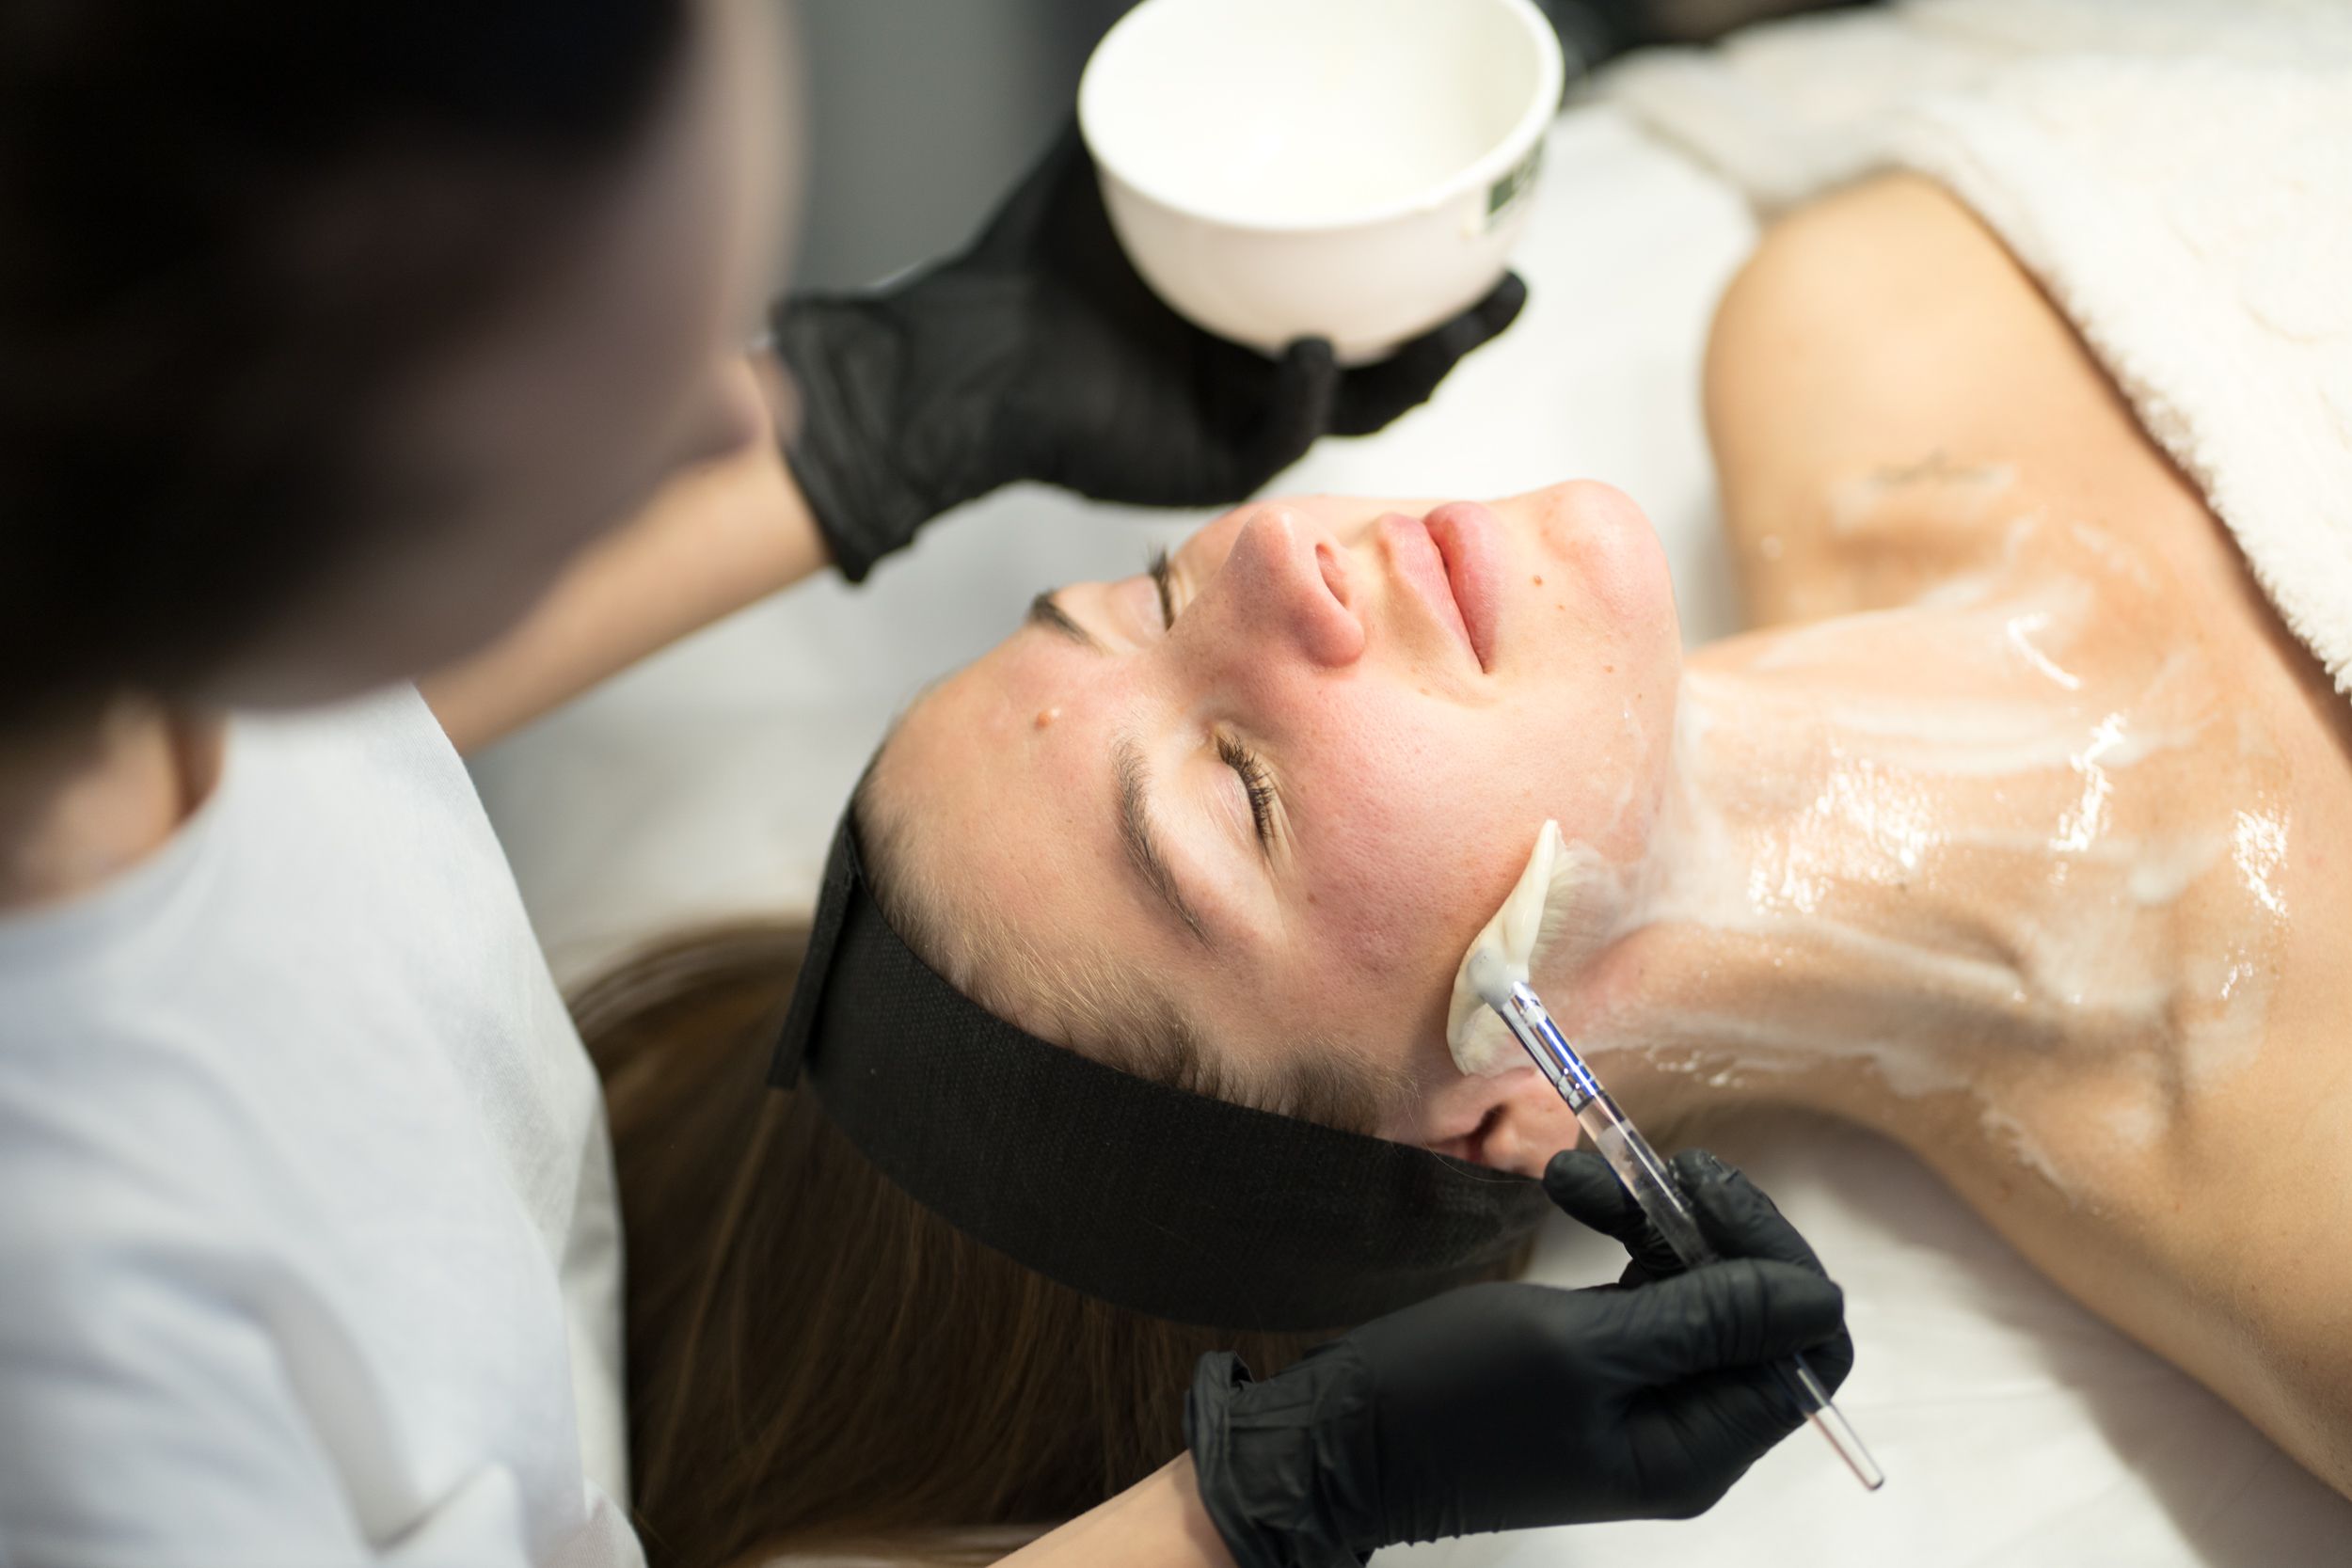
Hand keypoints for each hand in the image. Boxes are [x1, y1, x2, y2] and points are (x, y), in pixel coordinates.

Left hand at [771, 123, 1526, 579]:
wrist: (958, 352)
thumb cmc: (1028, 268)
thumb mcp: (1115, 163)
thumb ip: (1168, 99)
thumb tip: (1198, 11)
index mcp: (1262, 307)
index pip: (1378, 293)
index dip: (1442, 270)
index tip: (1497, 230)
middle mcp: (1264, 368)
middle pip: (1398, 359)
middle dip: (1463, 329)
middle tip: (1507, 287)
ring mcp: (1241, 420)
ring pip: (1361, 409)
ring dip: (1416, 371)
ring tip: (1452, 328)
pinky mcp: (1205, 468)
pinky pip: (1277, 439)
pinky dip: (1301, 398)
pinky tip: (1314, 350)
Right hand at [1184, 1148, 1849, 1567]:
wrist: (1338, 1436)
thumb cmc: (1449, 1399)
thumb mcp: (1578, 1347)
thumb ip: (1702, 1319)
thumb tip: (1818, 1295)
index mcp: (1697, 1448)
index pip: (1807, 1349)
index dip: (1777, 1262)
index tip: (1704, 1193)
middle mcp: (1684, 1426)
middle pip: (1757, 1308)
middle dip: (1709, 1225)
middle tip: (1652, 1166)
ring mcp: (1641, 1392)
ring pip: (1697, 1282)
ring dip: (1652, 1215)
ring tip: (1577, 1173)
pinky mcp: (1597, 1360)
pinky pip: (1645, 1285)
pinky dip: (1619, 1231)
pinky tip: (1567, 1190)